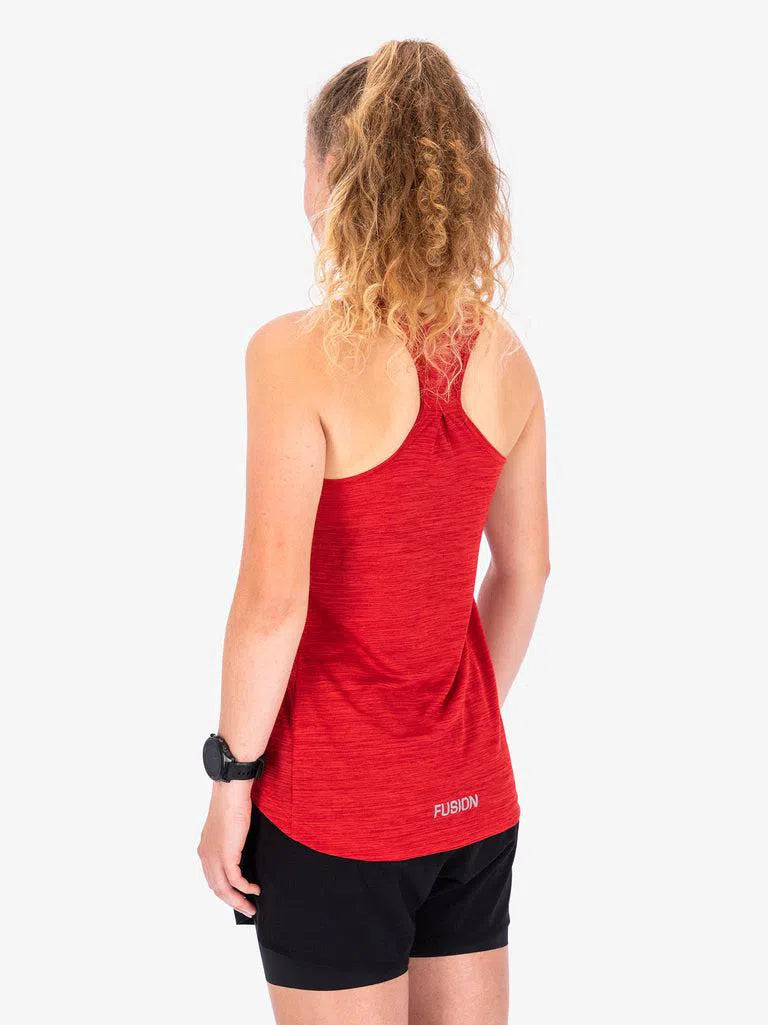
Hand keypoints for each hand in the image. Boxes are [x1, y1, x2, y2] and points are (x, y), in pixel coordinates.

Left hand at [198, 780, 260, 916]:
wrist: (230, 792)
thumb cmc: (232, 804)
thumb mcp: (228, 829)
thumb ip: (230, 843)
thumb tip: (240, 853)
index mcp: (205, 850)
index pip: (212, 879)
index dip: (225, 892)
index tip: (237, 899)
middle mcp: (206, 856)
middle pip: (217, 889)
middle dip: (232, 902)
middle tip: (247, 909)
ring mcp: (215, 856)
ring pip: (224, 888)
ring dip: (238, 900)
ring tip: (251, 906)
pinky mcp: (227, 854)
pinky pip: (235, 880)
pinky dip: (245, 888)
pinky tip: (255, 889)